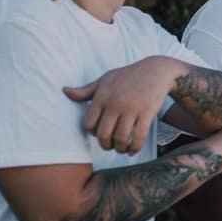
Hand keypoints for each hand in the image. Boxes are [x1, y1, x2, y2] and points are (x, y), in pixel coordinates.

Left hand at [63, 56, 184, 153]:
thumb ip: (85, 90)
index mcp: (102, 96)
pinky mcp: (147, 112)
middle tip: (110, 146)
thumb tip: (65, 91)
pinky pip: (138, 136)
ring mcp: (132, 108)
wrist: (156, 70)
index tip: (100, 134)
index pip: (89, 123)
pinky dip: (134, 147)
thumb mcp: (105, 80)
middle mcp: (115, 103)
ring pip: (120, 138)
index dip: (93, 133)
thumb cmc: (128, 76)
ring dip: (120, 148)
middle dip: (105, 145)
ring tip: (122, 149)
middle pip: (103, 134)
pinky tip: (133, 150)